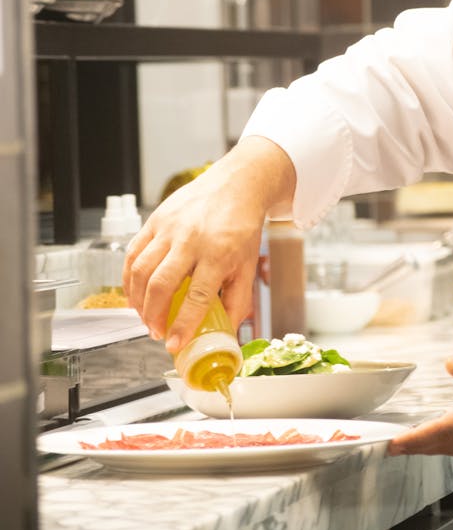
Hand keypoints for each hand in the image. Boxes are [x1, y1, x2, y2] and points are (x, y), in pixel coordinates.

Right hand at [122, 136, 295, 352]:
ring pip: (141, 270)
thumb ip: (238, 301)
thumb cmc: (242, 226)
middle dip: (154, 316)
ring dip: (138, 300)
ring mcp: (170, 228)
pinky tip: (133, 294)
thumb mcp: (247, 265)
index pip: (197, 297)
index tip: (173, 345)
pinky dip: (128, 278)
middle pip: (161, 285)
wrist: (237, 185)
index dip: (183, 325)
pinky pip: (133, 252)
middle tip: (156, 333)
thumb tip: (227, 334)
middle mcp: (191, 240)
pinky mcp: (155, 219)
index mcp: (218, 254)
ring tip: (145, 318)